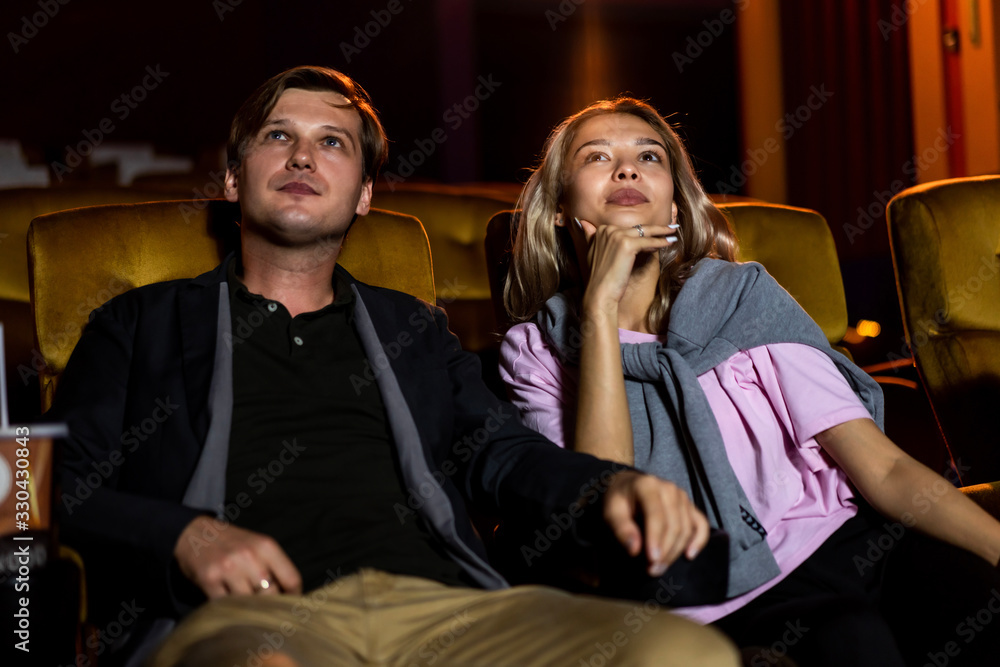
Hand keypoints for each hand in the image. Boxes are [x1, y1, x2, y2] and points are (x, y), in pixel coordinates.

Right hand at [174, 515, 301, 597]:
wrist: (195, 532)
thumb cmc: (232, 543)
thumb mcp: (258, 545)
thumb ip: (274, 566)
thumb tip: (291, 595)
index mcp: (266, 546)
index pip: (291, 579)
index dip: (293, 596)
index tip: (289, 605)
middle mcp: (249, 556)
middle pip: (271, 595)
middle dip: (270, 605)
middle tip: (266, 610)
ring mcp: (228, 568)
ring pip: (249, 603)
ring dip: (248, 609)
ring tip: (247, 607)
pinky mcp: (209, 579)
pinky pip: (226, 604)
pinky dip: (229, 608)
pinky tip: (229, 604)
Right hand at [576, 218, 676, 315]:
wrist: (600, 293)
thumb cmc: (600, 277)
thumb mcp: (593, 253)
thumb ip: (590, 236)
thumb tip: (583, 223)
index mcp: (602, 230)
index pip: (628, 228)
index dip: (643, 231)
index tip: (656, 232)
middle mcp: (608, 229)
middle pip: (638, 228)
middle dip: (656, 229)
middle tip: (671, 227)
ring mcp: (617, 236)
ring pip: (645, 232)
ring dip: (662, 232)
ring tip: (674, 232)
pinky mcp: (627, 245)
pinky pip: (648, 242)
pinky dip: (660, 242)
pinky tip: (670, 242)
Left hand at [602, 470, 709, 575]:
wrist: (628, 485)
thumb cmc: (618, 500)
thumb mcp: (611, 512)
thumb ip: (621, 529)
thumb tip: (634, 550)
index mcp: (648, 486)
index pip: (656, 516)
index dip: (656, 539)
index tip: (651, 560)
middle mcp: (669, 489)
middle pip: (674, 525)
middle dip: (665, 551)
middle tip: (652, 570)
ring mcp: (682, 496)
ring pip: (686, 529)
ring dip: (676, 551)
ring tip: (660, 567)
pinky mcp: (690, 505)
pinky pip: (701, 524)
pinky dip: (699, 540)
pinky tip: (689, 555)